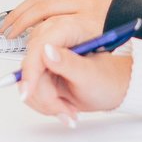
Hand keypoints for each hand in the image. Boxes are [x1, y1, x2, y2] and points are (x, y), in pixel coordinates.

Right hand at [0, 0, 141, 38]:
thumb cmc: (130, 10)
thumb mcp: (114, 33)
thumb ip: (88, 42)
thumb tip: (59, 54)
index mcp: (93, 4)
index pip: (54, 18)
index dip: (35, 35)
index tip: (25, 49)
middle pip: (42, 1)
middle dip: (21, 18)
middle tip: (7, 33)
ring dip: (24, 7)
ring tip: (10, 23)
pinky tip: (26, 9)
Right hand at [18, 34, 133, 125]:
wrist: (114, 89)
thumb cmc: (108, 80)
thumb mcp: (89, 74)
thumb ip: (68, 62)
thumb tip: (46, 51)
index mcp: (64, 32)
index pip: (35, 52)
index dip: (28, 74)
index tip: (27, 93)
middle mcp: (52, 44)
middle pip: (30, 72)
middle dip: (45, 96)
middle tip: (65, 108)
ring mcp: (46, 60)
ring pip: (29, 85)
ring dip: (47, 104)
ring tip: (68, 109)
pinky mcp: (44, 73)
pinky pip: (33, 92)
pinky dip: (47, 105)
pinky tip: (64, 106)